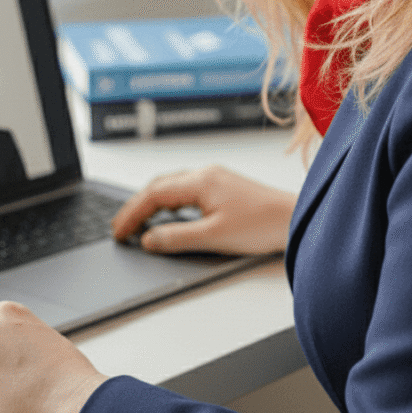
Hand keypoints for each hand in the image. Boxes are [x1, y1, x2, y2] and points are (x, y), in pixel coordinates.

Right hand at [110, 165, 296, 254]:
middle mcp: (205, 173)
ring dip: (152, 202)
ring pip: (172, 186)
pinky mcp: (223, 185)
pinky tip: (168, 215)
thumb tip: (148, 239)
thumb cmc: (261, 225)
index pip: (153, 194)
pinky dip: (168, 202)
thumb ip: (176, 237)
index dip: (132, 213)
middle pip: (159, 185)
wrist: (293, 218)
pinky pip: (185, 189)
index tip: (119, 231)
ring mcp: (215, 177)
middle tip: (121, 228)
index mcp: (200, 181)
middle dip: (136, 206)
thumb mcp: (213, 237)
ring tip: (138, 223)